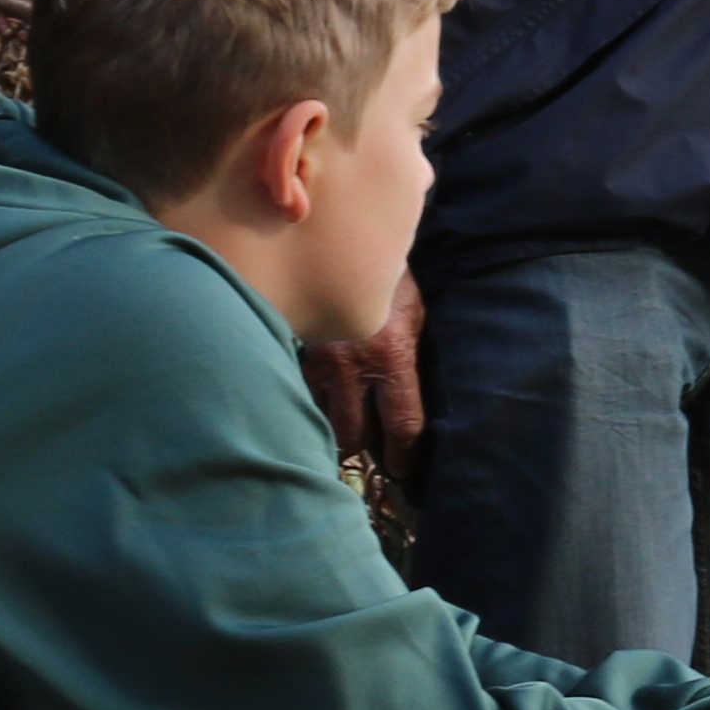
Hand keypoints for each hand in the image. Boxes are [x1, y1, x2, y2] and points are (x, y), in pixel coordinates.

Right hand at [301, 272, 428, 477]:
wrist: (341, 242)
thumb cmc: (390, 281)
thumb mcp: (415, 317)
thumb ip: (412, 360)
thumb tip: (418, 404)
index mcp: (389, 356)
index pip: (401, 424)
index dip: (404, 454)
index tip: (404, 468)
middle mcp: (350, 365)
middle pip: (354, 435)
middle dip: (364, 450)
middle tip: (371, 456)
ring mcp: (315, 360)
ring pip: (320, 421)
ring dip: (332, 432)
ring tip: (342, 438)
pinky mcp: (290, 351)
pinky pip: (299, 396)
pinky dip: (307, 407)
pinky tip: (314, 410)